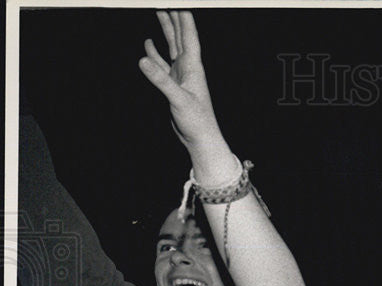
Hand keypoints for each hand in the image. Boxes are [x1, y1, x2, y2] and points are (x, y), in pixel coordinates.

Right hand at [138, 11, 223, 151]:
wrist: (200, 138)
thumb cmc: (197, 122)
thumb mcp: (179, 100)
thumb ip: (161, 80)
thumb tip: (142, 59)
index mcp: (193, 67)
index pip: (188, 36)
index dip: (184, 17)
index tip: (179, 3)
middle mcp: (188, 68)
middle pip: (180, 35)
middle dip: (174, 17)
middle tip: (167, 3)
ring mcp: (180, 75)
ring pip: (172, 46)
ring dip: (166, 29)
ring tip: (159, 12)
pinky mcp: (173, 85)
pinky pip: (162, 63)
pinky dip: (155, 52)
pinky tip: (148, 44)